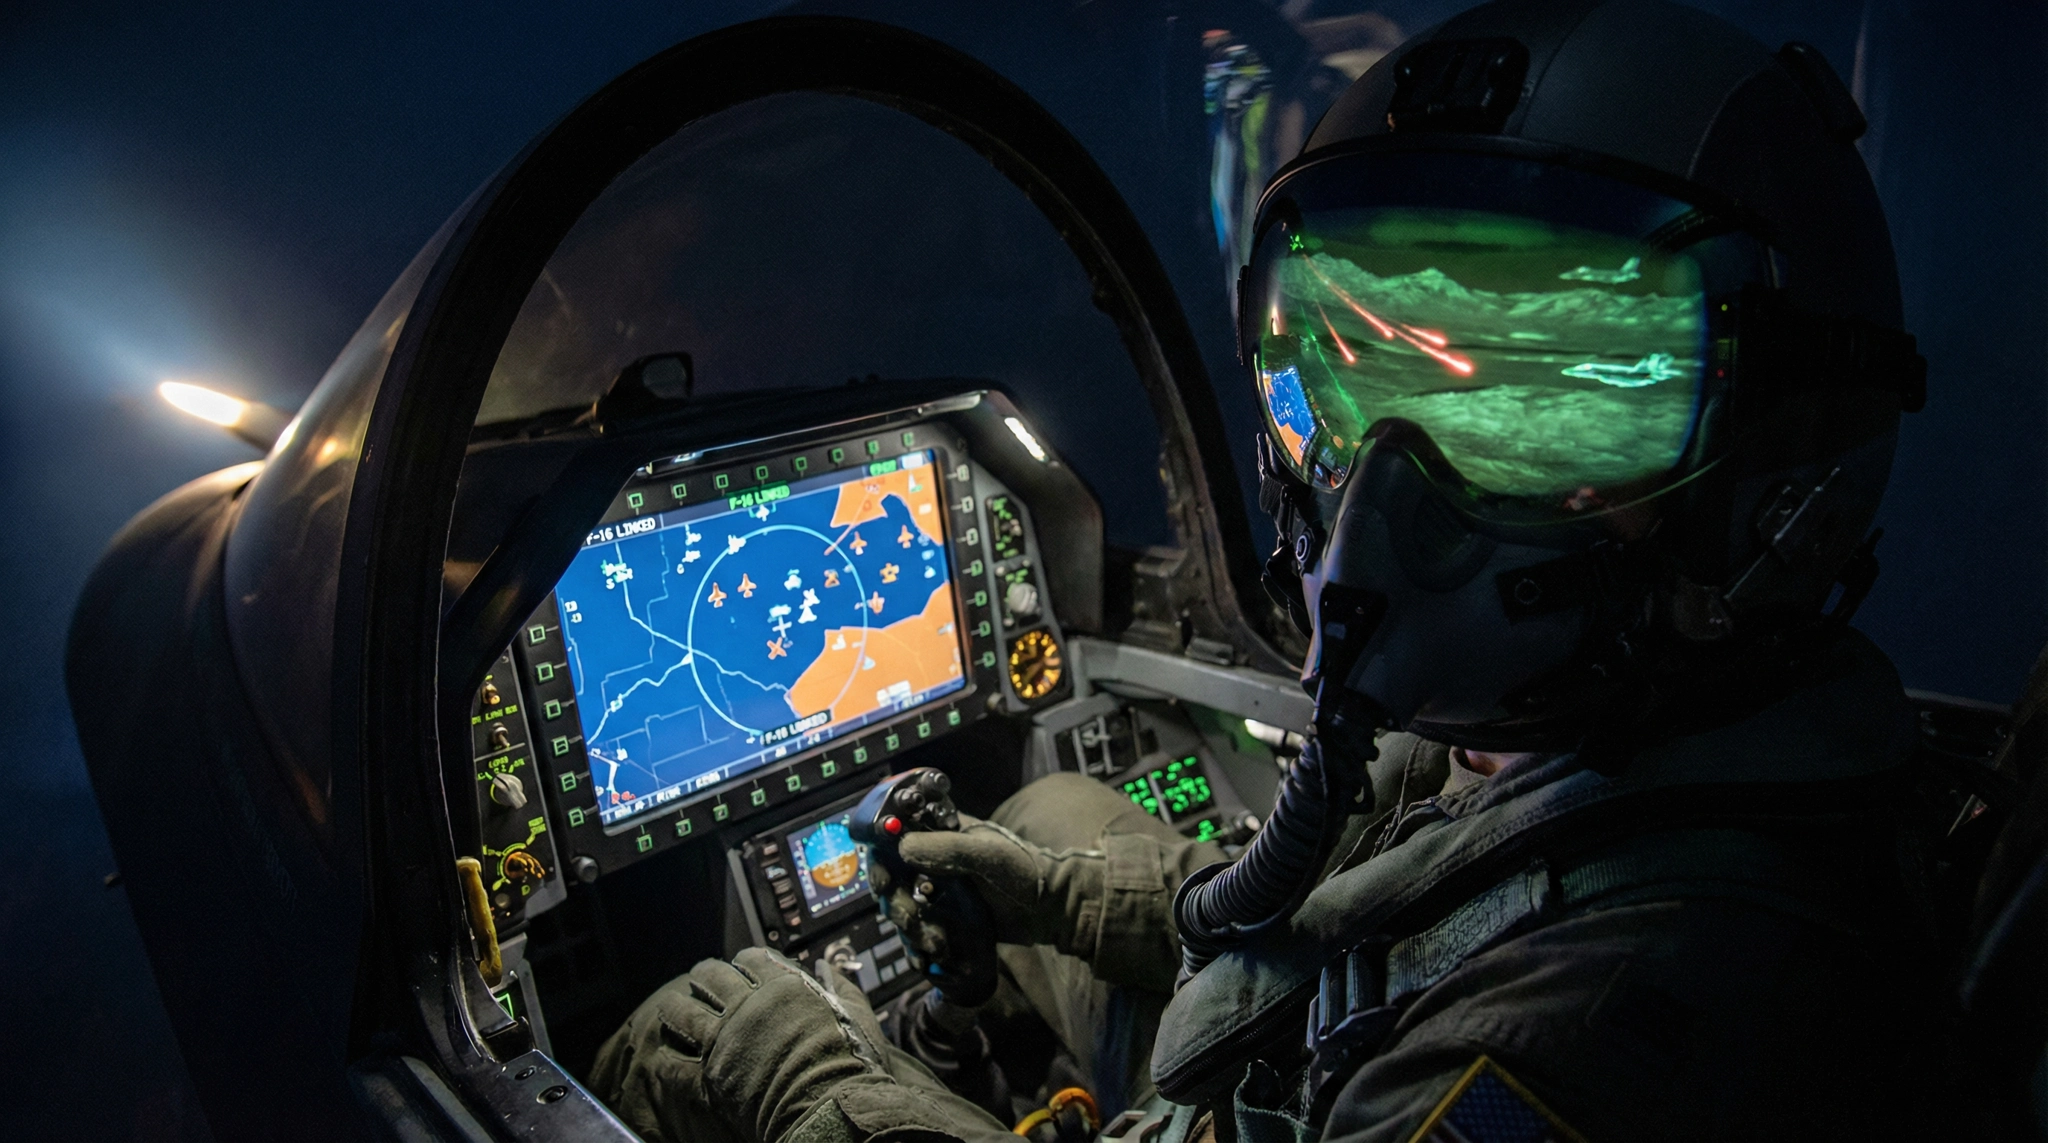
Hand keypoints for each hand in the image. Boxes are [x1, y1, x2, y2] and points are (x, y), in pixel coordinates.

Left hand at [591, 947, 890, 1141]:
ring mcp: (725, 1038)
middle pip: (713, 977)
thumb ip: (841, 985)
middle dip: (705, 975)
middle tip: (700, 978)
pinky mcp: (711, 1073)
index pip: (753, 958)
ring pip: (685, 1012)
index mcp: (783, 986)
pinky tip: (663, 1055)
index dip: (744, 959)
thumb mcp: (855, 1014)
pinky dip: (669, 1057)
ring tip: (670, 1006)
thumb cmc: (849, 1062)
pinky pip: (677, 1063)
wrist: (829, 1105)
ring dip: (676, 1007)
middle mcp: (748, 1005)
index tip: (741, 962)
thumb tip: (828, 965)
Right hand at [878, 817, 1214, 993]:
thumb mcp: (989, 854)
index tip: (884, 872)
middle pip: (892, 879)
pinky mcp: (953, 922)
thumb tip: (901, 846)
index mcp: (942, 834)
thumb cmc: (1030, 871)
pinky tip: (935, 956)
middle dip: (896, 902)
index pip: (894, 834)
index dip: (881, 851)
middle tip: (914, 917)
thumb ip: (946, 847)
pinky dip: (923, 947)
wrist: (1059, 909)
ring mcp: (943, 894)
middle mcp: (936, 862)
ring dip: (913, 929)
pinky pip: (923, 935)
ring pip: (905, 911)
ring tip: (937, 943)